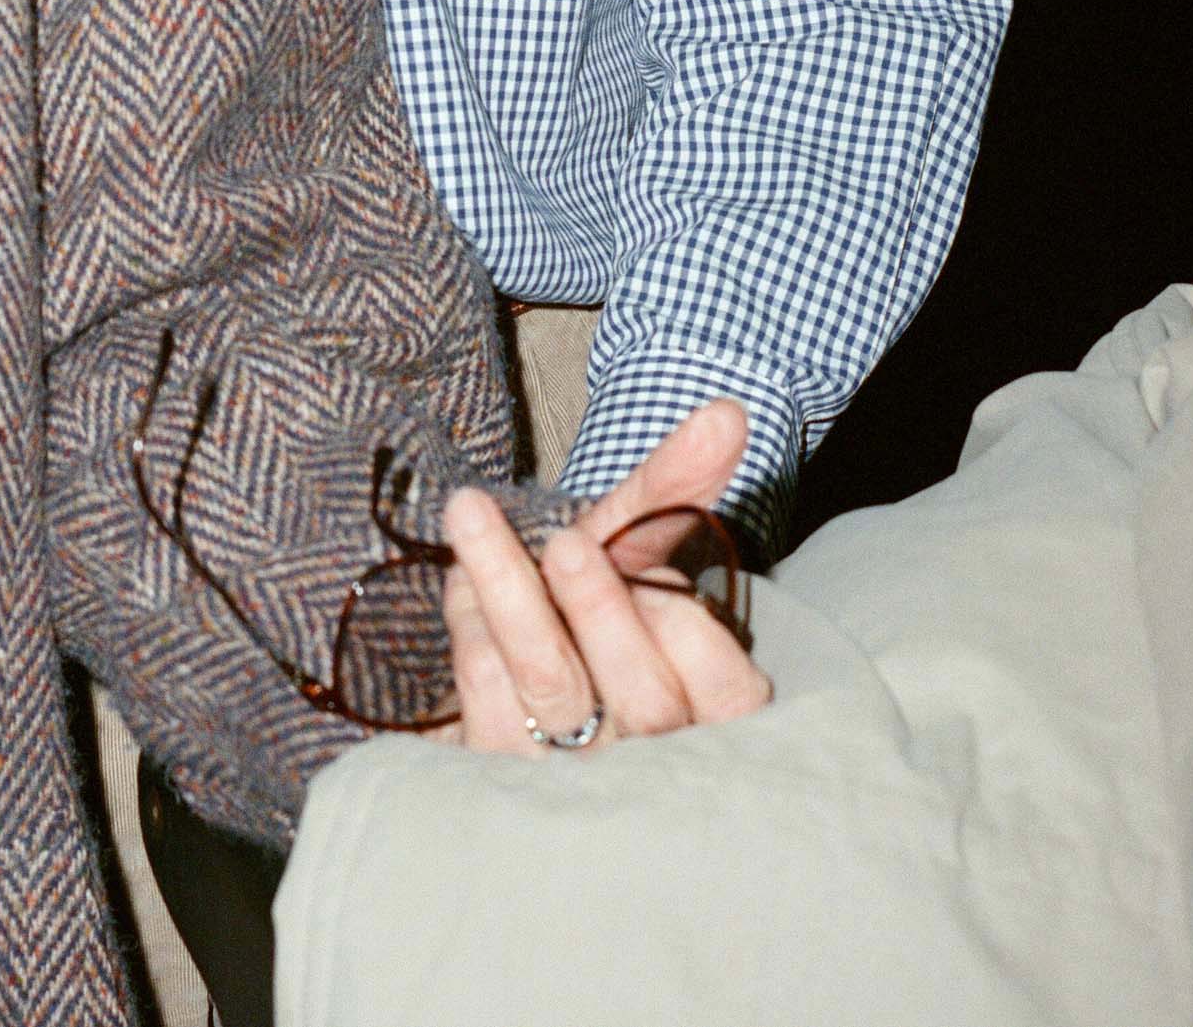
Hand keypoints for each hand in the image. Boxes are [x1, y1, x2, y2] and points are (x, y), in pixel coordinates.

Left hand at [436, 400, 772, 752]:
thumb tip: (725, 413)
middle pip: (643, 698)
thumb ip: (673, 489)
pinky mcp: (500, 775)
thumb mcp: (630, 552)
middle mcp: (653, 759)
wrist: (500, 685)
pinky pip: (483, 698)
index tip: (664, 580)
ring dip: (511, 595)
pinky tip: (463, 587)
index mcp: (711, 715)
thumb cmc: (586, 610)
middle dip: (602, 611)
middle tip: (566, 544)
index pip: (729, 692)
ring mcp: (576, 779)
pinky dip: (471, 629)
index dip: (691, 632)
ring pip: (552, 690)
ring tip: (472, 515)